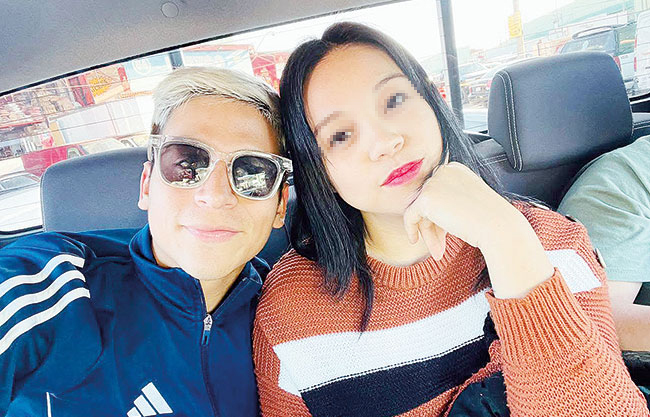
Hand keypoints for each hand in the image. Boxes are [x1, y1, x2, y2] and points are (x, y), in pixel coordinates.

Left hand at [403, 162, 553, 297]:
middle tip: (439, 247)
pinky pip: (410, 215)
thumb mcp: (467, 204)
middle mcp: (444, 171)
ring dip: (428, 232)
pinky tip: (415, 240)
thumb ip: (449, 202)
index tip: (445, 234)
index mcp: (456, 169)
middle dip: (433, 226)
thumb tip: (425, 212)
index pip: (438, 193)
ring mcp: (435, 182)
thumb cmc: (490, 220)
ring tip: (437, 252)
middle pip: (428, 201)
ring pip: (420, 210)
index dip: (439, 216)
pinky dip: (411, 228)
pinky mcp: (426, 197)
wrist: (499, 227)